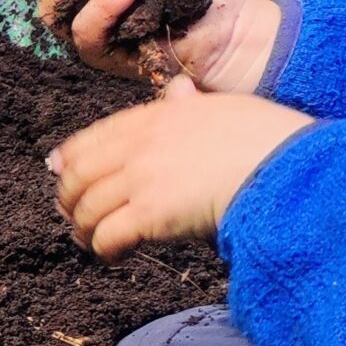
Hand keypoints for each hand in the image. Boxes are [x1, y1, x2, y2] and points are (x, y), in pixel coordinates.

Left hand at [49, 78, 312, 259]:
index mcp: (155, 116)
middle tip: (75, 216)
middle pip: (78, 176)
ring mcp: (141, 179)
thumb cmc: (265, 139)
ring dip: (84, 230)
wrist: (285, 167)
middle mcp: (140, 145)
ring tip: (91, 242)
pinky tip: (113, 257)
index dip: (69, 160)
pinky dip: (103, 250)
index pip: (92, 138)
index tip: (59, 173)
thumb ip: (189, 103)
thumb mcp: (222, 106)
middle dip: (70, 199)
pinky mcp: (149, 214)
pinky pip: (106, 237)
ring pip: (87, 210)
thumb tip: (177, 89)